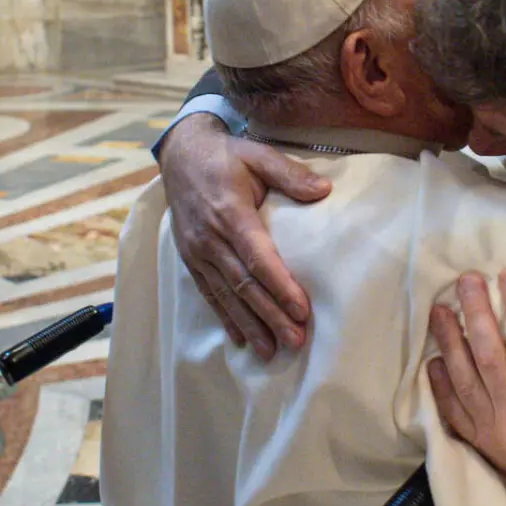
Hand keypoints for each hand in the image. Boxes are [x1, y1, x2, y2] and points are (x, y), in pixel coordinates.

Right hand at [158, 113, 330, 358]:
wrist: (181, 155)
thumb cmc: (227, 156)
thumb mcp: (259, 154)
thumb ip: (290, 173)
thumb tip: (324, 189)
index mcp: (230, 214)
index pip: (258, 258)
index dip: (280, 285)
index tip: (302, 309)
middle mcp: (210, 239)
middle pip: (244, 285)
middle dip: (271, 315)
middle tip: (295, 340)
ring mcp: (198, 252)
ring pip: (227, 295)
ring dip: (250, 324)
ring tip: (271, 351)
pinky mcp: (191, 259)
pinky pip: (209, 293)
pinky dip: (226, 317)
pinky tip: (241, 338)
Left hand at [427, 269, 505, 505]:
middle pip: (489, 356)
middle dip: (476, 313)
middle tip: (467, 280)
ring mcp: (495, 430)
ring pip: (464, 380)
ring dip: (449, 342)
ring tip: (440, 310)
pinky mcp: (482, 441)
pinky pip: (454, 411)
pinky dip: (441, 385)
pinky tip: (435, 359)